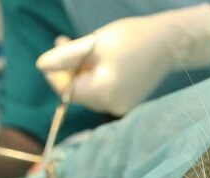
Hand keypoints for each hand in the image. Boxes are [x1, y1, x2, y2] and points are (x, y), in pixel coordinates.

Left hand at [37, 4, 209, 115]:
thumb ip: (65, 57)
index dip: (55, 74)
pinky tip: (100, 59)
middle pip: (78, 93)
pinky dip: (96, 76)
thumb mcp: (94, 44)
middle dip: (69, 69)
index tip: (52, 52)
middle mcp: (111, 107)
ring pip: (89, 91)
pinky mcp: (126, 102)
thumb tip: (40, 66)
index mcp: (103, 94)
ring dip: (81, 71)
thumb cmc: (132, 39)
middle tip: (64, 41)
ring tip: (86, 47)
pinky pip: (102, 92)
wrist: (169, 43)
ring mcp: (121, 107)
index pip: (66, 91)